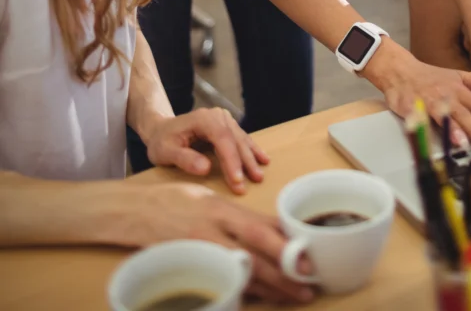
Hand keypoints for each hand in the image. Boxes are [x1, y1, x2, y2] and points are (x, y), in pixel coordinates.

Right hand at [125, 180, 314, 303]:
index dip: (286, 241)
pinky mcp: (188, 268)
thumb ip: (238, 216)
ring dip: (269, 288)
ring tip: (293, 295)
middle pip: (254, 254)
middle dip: (284, 271)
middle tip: (308, 283)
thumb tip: (273, 229)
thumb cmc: (174, 201)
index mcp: (221, 209)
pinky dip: (240, 292)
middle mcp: (212, 230)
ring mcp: (199, 252)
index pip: (259, 226)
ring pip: (240, 273)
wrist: (132, 211)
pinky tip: (258, 299)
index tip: (309, 253)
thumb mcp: (208, 198)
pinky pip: (219, 283)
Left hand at [145, 108, 268, 193]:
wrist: (161, 130)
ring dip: (251, 158)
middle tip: (252, 182)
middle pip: (234, 140)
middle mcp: (217, 116)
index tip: (237, 181)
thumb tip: (206, 168)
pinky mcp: (227, 126)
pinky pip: (241, 139)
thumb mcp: (165, 152)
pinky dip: (251, 150)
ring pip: (241, 140)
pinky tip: (263, 159)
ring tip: (259, 176)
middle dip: (244, 162)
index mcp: (203, 119)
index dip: (231, 160)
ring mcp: (224, 119)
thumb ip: (184, 159)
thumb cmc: (162, 141)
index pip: (222, 139)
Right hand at [367, 43, 470, 150]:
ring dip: (450, 128)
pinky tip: (426, 136)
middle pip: (462, 113)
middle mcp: (446, 96)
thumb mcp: (459, 77)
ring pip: (441, 116)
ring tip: (461, 142)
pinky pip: (417, 119)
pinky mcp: (411, 107)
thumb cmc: (431, 78)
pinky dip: (421, 127)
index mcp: (459, 90)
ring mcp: (428, 102)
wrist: (400, 71)